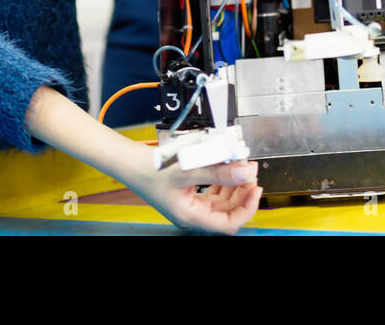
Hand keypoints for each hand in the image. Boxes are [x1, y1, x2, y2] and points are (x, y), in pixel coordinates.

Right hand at [124, 153, 262, 234]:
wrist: (129, 161)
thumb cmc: (149, 170)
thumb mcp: (187, 170)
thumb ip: (217, 172)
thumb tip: (243, 173)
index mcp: (191, 216)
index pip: (229, 224)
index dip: (247, 208)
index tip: (255, 189)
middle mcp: (193, 213)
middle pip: (228, 210)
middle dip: (242, 190)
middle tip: (250, 170)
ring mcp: (191, 203)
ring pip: (222, 199)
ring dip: (234, 183)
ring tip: (242, 165)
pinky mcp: (189, 192)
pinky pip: (213, 189)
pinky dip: (223, 178)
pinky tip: (227, 165)